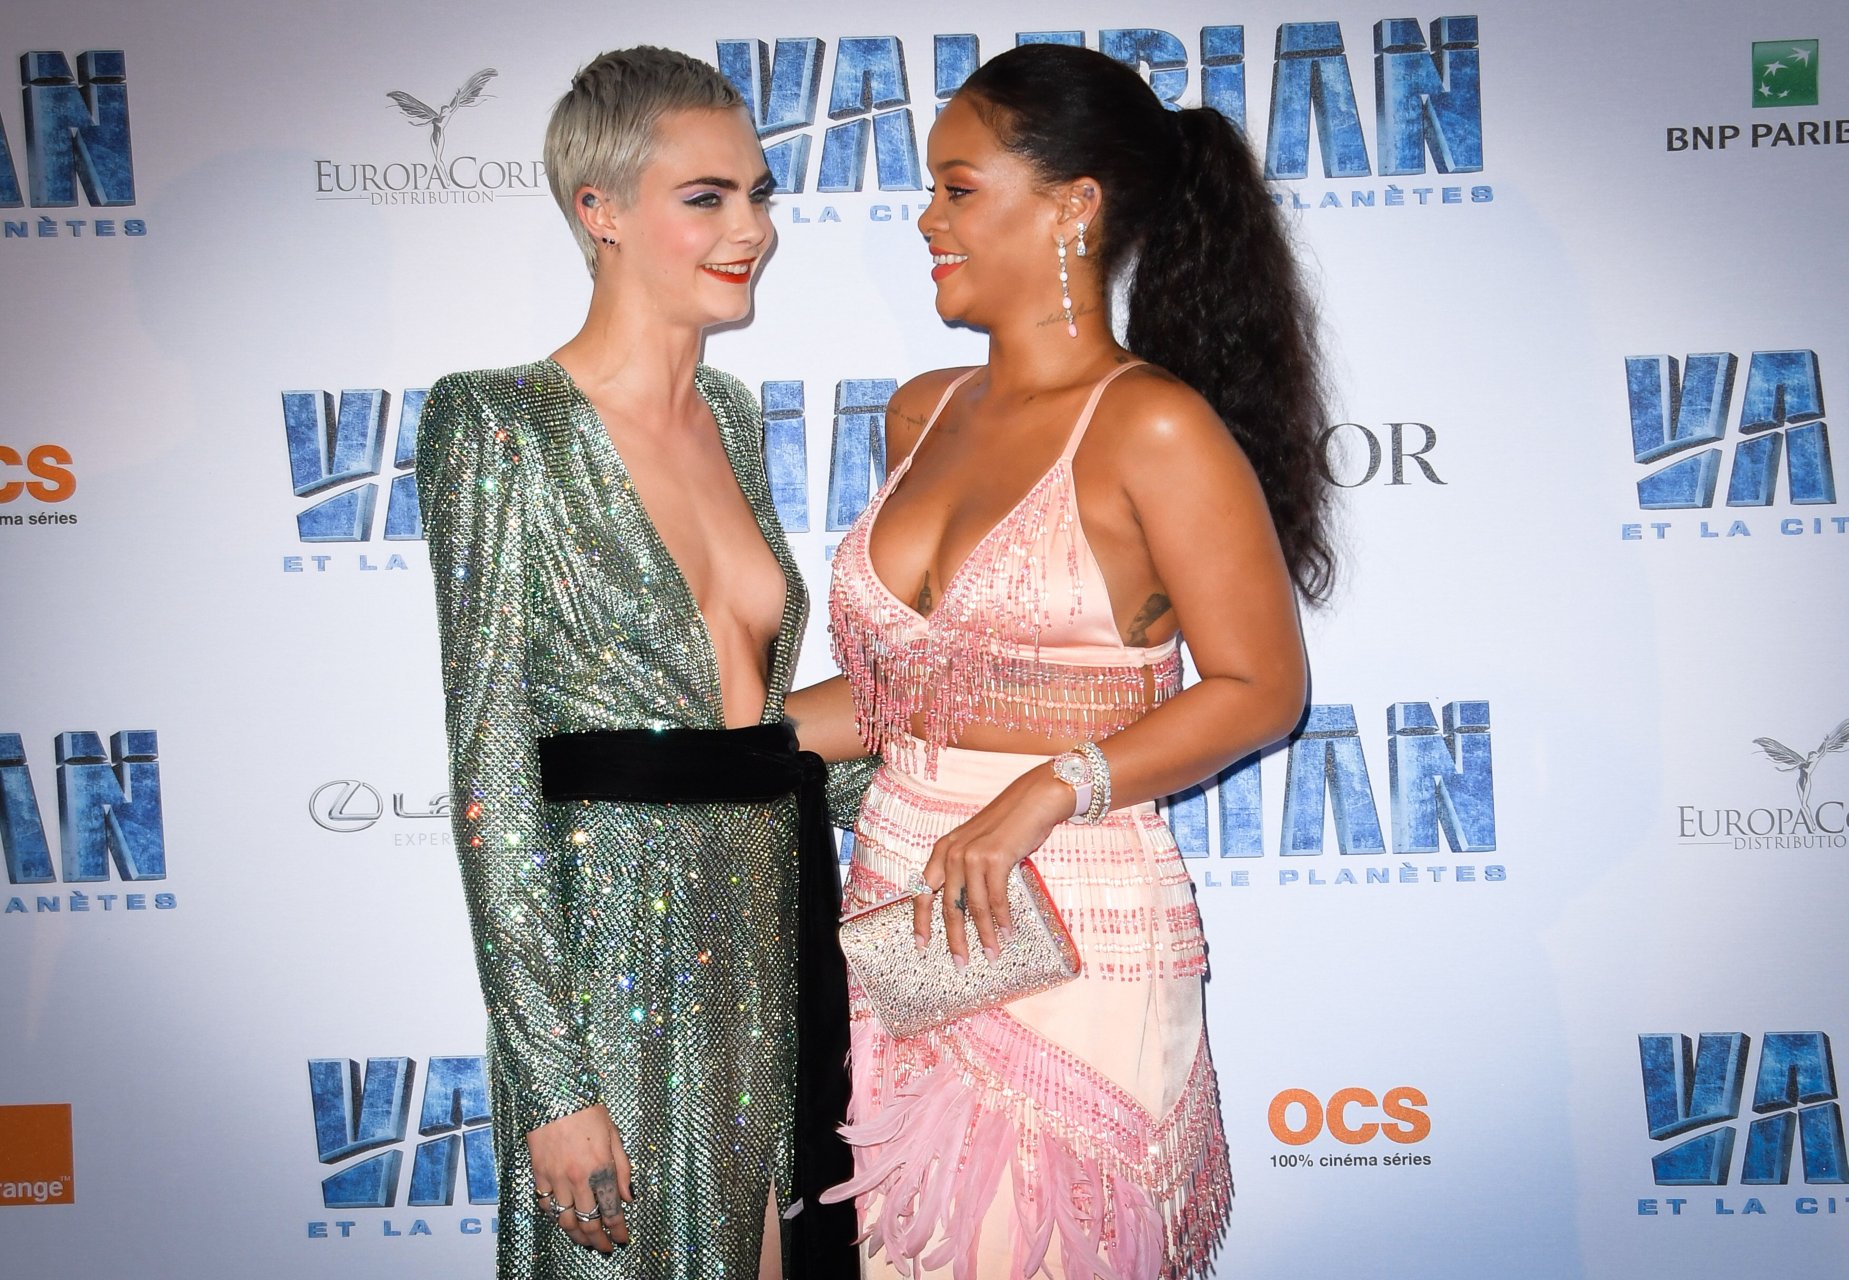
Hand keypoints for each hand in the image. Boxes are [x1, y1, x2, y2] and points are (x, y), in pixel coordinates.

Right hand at [526, 1103, 633, 1251]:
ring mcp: (556, 1178)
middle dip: (599, 1240)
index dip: (619, 1231)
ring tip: (585, 1241)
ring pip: (564, 1220)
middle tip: (605, 1248)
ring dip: (576, 1235)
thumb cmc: (588, 1110)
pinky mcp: (538, 1174)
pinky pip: (546, 1204)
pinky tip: (563, 1218)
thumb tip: (629, 1197)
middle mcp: (578, 1179)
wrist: (555, 1094)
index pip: (612, 1211)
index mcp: (601, 1169)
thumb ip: (623, 1169)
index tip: (623, 1239)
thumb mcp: (615, 1135)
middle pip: (588, 1222)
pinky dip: (555, 1216)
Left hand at [914, 764, 1074, 963]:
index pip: (922, 891)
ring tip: (992, 954)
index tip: (921, 945)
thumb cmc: (1007, 826)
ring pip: (974, 907)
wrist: (1032, 800)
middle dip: (955, 940)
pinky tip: (1007, 933)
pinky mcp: (995, 859)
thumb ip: (964, 870)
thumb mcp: (976, 845)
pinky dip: (1002, 920)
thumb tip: (964, 906)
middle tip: (961, 963)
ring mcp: (972, 856)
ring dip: (984, 935)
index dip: (920, 921)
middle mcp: (952, 853)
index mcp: (942, 850)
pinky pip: (996, 899)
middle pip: (949, 907)